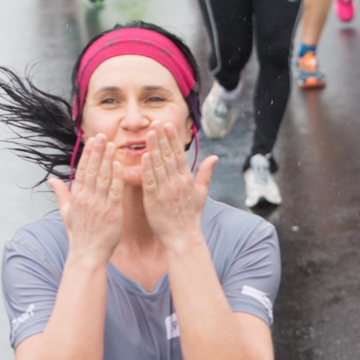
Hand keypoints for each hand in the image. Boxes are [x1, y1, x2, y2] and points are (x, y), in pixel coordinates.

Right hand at [47, 135, 123, 260]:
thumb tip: (51, 179)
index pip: (82, 170)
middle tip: (103, 135)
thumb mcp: (66, 213)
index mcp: (76, 197)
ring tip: (113, 145)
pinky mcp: (112, 213)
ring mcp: (99, 205)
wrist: (88, 254)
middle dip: (98, 151)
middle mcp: (87, 199)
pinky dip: (117, 179)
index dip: (88, 154)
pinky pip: (114, 192)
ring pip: (103, 178)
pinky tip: (120, 166)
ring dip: (108, 160)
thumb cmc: (78, 234)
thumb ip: (61, 194)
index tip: (92, 140)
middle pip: (92, 170)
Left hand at [140, 122, 216, 245]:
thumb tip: (215, 157)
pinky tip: (144, 156)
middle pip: (168, 156)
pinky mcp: (154, 200)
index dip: (172, 139)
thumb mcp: (202, 193)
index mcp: (186, 179)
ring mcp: (165, 191)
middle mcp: (177, 182)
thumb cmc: (191, 216)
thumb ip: (206, 174)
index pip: (179, 155)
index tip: (167, 125)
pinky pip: (150, 181)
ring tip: (149, 133)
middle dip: (162, 138)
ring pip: (159, 165)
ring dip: (154, 148)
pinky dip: (147, 169)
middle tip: (156, 122)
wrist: (183, 237)